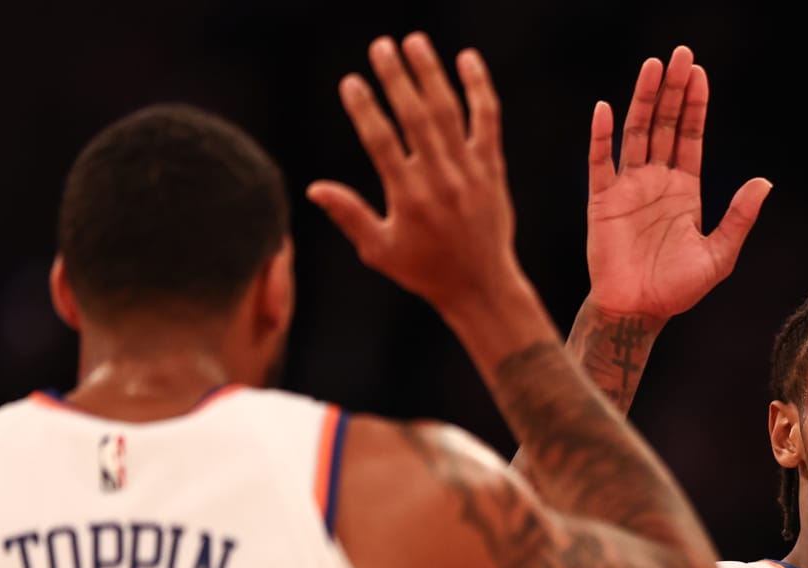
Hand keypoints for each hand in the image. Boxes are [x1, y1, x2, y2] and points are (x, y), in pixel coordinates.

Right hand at [309, 33, 522, 313]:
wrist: (482, 286)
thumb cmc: (426, 270)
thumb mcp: (380, 251)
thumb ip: (350, 215)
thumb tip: (314, 188)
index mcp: (409, 198)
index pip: (382, 143)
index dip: (365, 110)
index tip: (351, 82)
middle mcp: (441, 181)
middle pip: (416, 118)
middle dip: (397, 79)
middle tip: (381, 46)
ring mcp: (470, 173)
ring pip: (450, 113)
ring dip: (432, 74)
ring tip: (415, 41)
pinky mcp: (493, 170)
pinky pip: (488, 122)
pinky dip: (480, 90)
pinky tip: (468, 60)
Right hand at [586, 45, 771, 317]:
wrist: (639, 312)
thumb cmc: (677, 289)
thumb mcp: (719, 254)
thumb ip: (739, 218)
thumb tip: (764, 182)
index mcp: (685, 190)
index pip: (690, 137)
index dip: (695, 106)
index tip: (699, 74)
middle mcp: (656, 181)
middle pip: (664, 125)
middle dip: (673, 90)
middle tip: (680, 54)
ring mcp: (628, 188)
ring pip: (635, 133)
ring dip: (643, 100)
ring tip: (652, 67)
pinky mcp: (603, 201)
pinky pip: (600, 162)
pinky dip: (600, 136)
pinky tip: (604, 108)